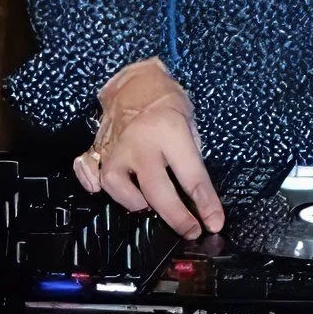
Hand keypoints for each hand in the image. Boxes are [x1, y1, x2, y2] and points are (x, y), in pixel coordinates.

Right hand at [73, 57, 223, 238]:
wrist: (133, 83)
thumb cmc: (166, 101)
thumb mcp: (189, 120)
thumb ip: (190, 155)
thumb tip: (198, 194)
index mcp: (170, 130)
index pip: (191, 175)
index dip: (205, 203)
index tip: (214, 222)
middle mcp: (141, 143)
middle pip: (158, 192)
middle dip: (177, 218)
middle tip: (191, 231)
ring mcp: (116, 151)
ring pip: (124, 194)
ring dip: (141, 205)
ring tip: (155, 204)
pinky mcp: (98, 155)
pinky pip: (99, 184)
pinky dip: (114, 195)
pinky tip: (126, 195)